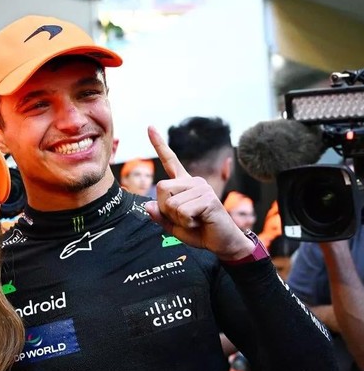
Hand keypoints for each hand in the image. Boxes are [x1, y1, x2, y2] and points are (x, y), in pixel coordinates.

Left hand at [143, 126, 253, 260]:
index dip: (159, 144)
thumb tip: (148, 205)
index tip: (149, 127)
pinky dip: (187, 222)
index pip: (170, 161)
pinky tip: (200, 221)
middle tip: (184, 217)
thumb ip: (160, 216)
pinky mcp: (208, 198)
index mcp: (184, 184)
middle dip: (166, 209)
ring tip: (194, 220)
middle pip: (161, 187)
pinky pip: (182, 211)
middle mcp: (193, 181)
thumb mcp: (174, 226)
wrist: (223, 243)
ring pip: (170, 203)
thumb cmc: (200, 232)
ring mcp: (202, 188)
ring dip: (177, 218)